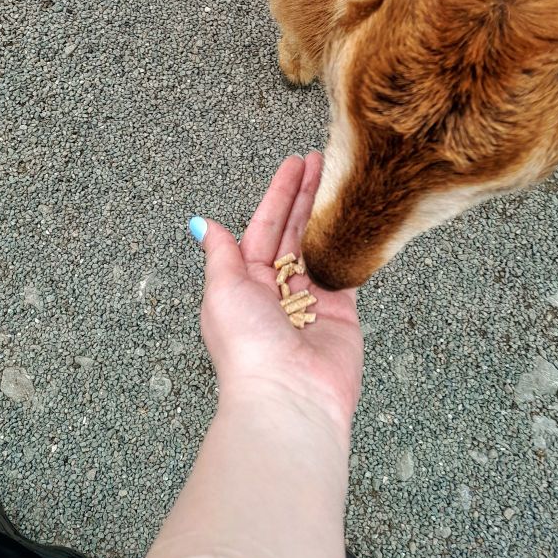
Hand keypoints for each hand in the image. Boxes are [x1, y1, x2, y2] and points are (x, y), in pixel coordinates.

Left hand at [195, 153, 362, 433]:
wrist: (289, 397)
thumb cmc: (249, 347)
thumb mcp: (222, 290)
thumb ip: (220, 253)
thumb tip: (201, 224)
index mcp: (243, 282)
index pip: (264, 226)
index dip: (279, 194)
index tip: (293, 165)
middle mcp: (275, 289)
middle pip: (292, 230)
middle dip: (305, 194)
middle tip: (319, 160)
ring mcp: (309, 300)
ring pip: (319, 244)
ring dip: (327, 211)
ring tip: (338, 178)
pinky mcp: (340, 312)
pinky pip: (345, 269)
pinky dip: (349, 243)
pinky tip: (356, 218)